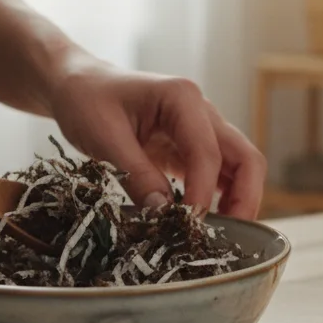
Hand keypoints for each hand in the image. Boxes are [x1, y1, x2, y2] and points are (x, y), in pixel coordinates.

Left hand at [47, 58, 265, 219]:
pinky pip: (218, 175)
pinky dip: (219, 199)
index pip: (209, 152)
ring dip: (237, 201)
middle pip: (245, 157)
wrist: (78, 86)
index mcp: (183, 98)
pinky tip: (202, 222)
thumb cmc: (87, 101)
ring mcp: (201, 130)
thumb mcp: (103, 137)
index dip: (203, 193)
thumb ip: (136, 175)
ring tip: (221, 235)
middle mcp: (202, 112)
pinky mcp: (190, 148)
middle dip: (244, 199)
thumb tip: (164, 215)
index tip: (188, 225)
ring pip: (239, 168)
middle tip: (231, 236)